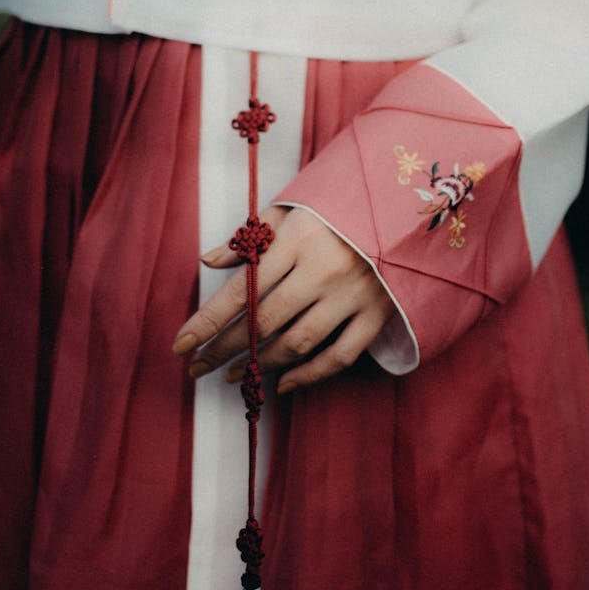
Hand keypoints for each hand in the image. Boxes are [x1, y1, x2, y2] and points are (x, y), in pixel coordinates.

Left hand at [171, 206, 393, 392]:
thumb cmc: (341, 206)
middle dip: (223, 349)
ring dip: (259, 364)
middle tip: (197, 367)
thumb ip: (252, 237)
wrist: (408, 206)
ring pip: (297, 342)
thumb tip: (208, 261)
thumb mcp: (294, 207)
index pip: (242, 290)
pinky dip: (309, 376)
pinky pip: (339, 356)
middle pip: (263, 321)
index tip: (180, 344)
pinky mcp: (378, 314)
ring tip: (233, 374)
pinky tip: (283, 383)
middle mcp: (323, 270)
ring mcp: (353, 295)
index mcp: (299, 239)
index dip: (207, 322)